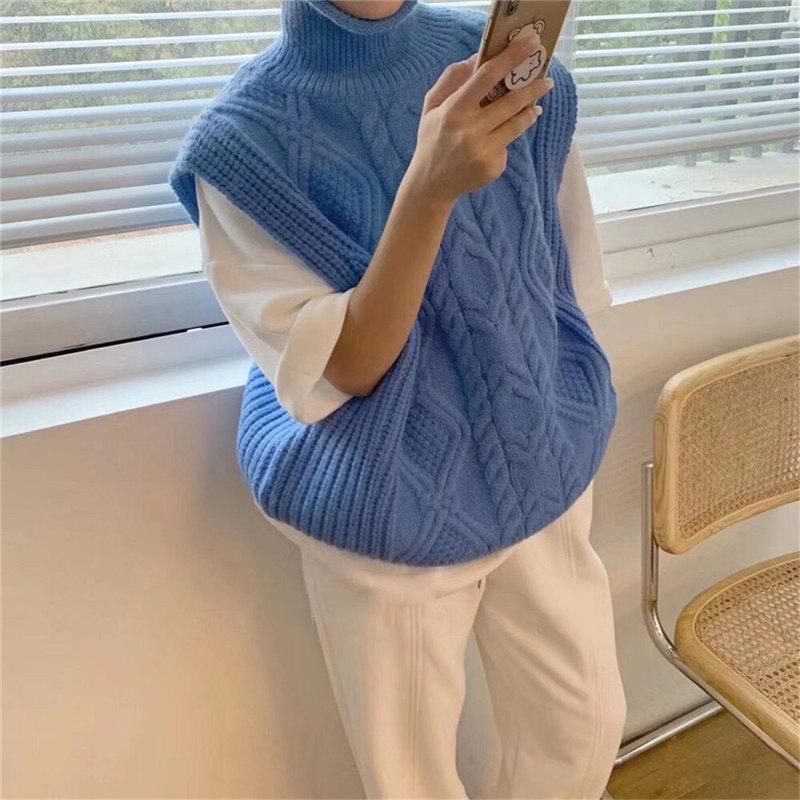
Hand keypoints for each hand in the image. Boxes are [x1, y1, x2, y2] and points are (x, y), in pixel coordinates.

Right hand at [406, 33, 554, 204]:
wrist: (430, 185)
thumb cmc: (432, 140)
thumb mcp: (431, 107)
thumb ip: (451, 79)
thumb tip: (477, 58)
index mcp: (454, 111)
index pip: (487, 77)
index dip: (511, 58)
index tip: (530, 45)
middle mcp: (471, 131)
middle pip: (511, 102)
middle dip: (533, 88)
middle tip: (547, 80)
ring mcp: (484, 151)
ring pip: (517, 124)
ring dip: (530, 112)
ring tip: (535, 106)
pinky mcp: (493, 167)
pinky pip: (507, 146)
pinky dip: (505, 140)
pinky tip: (495, 142)